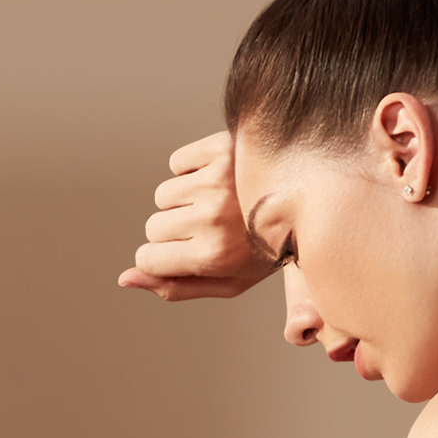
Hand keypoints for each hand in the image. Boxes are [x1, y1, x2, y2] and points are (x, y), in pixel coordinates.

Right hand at [117, 131, 277, 301]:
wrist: (312, 198)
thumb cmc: (267, 250)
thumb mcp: (227, 283)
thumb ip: (175, 287)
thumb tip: (125, 278)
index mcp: (214, 256)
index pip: (148, 258)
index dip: (162, 258)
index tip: (187, 255)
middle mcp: (213, 218)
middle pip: (153, 227)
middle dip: (175, 231)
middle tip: (213, 229)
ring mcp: (217, 181)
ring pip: (164, 195)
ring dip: (184, 200)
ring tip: (220, 203)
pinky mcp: (221, 150)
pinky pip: (178, 163)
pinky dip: (192, 170)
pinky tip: (222, 180)